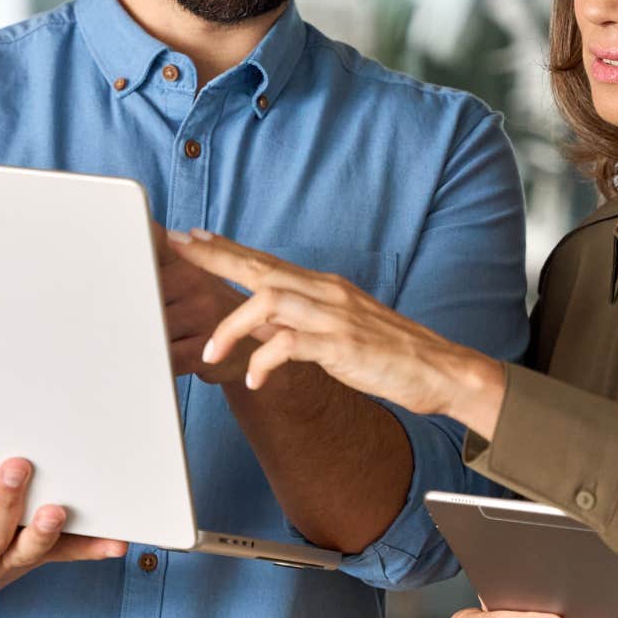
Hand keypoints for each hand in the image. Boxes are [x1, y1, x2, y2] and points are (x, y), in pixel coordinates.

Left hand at [167, 228, 506, 431]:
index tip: (191, 237)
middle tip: (176, 249)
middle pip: (260, 266)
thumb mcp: (336, 330)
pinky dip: (266, 360)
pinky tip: (255, 379)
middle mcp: (326, 292)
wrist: (441, 370)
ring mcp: (335, 316)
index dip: (226, 247)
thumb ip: (298, 322)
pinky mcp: (344, 346)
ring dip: (233, 324)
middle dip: (214, 257)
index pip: (266, 259)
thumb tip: (258, 322)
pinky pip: (293, 344)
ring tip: (211, 351)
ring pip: (270, 299)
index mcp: (323, 287)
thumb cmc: (388, 354)